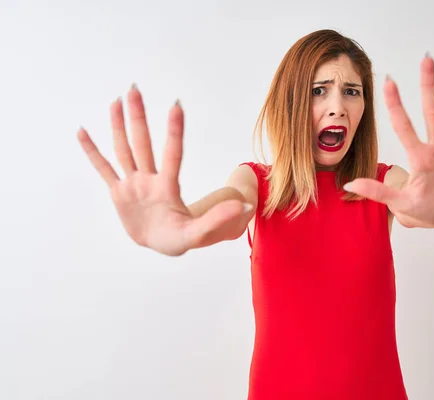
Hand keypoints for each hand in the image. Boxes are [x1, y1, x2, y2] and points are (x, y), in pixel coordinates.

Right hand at [77, 85, 248, 255]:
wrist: (162, 244)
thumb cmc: (180, 238)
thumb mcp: (198, 233)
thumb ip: (217, 218)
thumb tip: (245, 204)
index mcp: (168, 187)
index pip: (172, 154)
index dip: (174, 131)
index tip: (176, 105)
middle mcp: (149, 179)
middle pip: (142, 144)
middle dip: (138, 117)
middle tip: (134, 89)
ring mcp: (133, 184)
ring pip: (124, 149)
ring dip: (118, 126)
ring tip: (117, 101)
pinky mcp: (118, 193)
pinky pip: (104, 169)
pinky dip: (92, 152)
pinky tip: (83, 132)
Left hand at [344, 55, 433, 225]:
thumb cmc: (423, 210)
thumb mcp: (400, 203)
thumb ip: (376, 192)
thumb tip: (348, 186)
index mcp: (419, 156)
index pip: (404, 125)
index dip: (397, 104)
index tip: (389, 81)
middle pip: (431, 109)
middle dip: (428, 85)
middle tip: (426, 59)